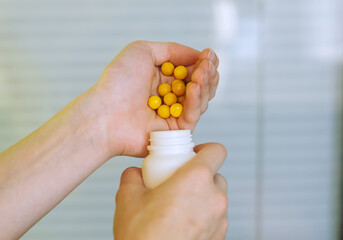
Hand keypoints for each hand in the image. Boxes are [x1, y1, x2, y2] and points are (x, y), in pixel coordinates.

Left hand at [84, 41, 219, 156]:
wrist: (105, 112)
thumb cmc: (118, 81)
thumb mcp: (142, 51)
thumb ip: (172, 50)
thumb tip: (197, 55)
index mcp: (163, 79)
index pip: (192, 70)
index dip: (203, 62)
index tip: (208, 54)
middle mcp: (170, 96)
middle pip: (201, 85)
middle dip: (207, 72)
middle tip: (208, 63)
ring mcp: (174, 114)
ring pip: (201, 100)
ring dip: (205, 84)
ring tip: (201, 72)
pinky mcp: (175, 131)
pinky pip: (192, 115)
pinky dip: (196, 100)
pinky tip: (194, 87)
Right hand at [113, 143, 227, 239]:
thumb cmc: (143, 237)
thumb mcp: (128, 197)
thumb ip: (133, 176)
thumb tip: (135, 173)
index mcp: (196, 180)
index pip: (217, 150)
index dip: (205, 149)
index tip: (192, 154)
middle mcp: (214, 198)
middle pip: (216, 175)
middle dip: (200, 175)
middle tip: (181, 182)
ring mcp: (221, 220)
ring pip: (216, 197)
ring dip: (202, 196)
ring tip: (179, 206)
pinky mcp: (220, 237)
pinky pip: (216, 218)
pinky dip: (204, 215)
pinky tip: (183, 224)